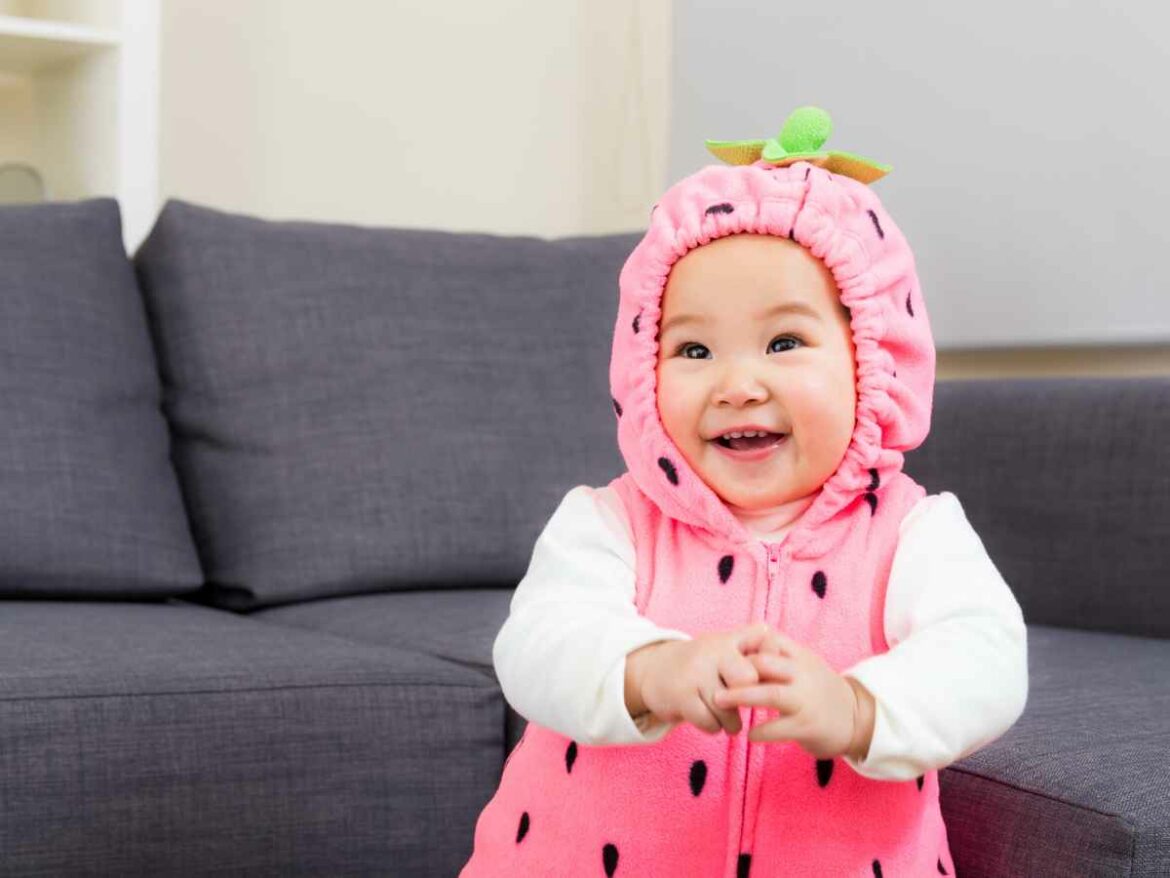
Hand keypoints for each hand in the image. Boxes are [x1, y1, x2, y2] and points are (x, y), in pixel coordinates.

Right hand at [625, 622, 777, 735]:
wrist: (653, 670)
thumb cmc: (702, 663)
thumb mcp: (724, 646)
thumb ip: (752, 644)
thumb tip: (779, 648)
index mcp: (727, 641)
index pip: (762, 652)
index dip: (771, 672)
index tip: (775, 686)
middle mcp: (711, 652)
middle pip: (747, 679)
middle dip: (751, 698)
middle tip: (748, 706)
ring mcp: (695, 673)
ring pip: (728, 708)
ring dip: (731, 721)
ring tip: (728, 719)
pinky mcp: (681, 695)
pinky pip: (710, 721)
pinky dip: (713, 727)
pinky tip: (710, 721)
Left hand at [712, 630, 874, 760]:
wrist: (858, 719)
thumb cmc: (821, 690)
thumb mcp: (805, 666)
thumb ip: (779, 657)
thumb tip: (743, 646)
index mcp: (801, 657)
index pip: (769, 641)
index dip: (743, 645)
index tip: (722, 654)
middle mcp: (803, 674)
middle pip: (765, 663)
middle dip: (737, 669)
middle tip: (712, 677)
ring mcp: (806, 700)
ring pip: (770, 694)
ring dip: (741, 696)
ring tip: (718, 701)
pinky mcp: (807, 726)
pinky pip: (779, 728)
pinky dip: (761, 730)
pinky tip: (748, 734)